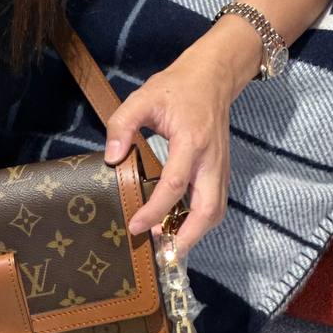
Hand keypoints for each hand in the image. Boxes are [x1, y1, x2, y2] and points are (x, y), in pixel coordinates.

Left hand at [102, 51, 231, 255]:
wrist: (213, 77)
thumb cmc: (176, 87)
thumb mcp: (143, 98)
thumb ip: (123, 124)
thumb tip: (111, 158)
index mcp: (191, 142)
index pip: (174, 185)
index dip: (155, 210)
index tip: (135, 226)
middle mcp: (211, 160)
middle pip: (207, 210)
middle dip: (187, 237)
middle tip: (162, 255)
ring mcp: (220, 167)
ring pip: (215, 211)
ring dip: (195, 233)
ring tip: (169, 247)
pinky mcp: (221, 170)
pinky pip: (215, 203)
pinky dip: (200, 221)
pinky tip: (180, 227)